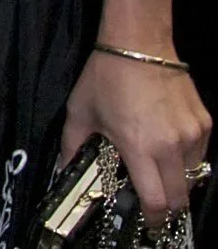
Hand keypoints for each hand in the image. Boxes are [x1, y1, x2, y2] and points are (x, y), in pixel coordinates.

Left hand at [60, 49, 211, 221]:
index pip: (156, 199)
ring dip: (178, 179)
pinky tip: (167, 145)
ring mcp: (192, 133)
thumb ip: (72, 146)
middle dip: (168, 205)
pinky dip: (186, 157)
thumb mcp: (80, 113)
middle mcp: (172, 145)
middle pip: (181, 196)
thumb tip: (63, 169)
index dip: (153, 217)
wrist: (139, 44)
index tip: (147, 222)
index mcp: (140, 146)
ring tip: (157, 168)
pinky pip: (199, 152)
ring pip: (193, 174)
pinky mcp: (205, 122)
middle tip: (153, 201)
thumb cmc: (106, 77)